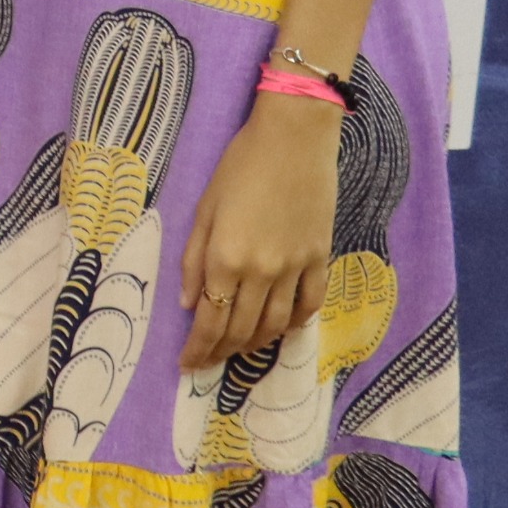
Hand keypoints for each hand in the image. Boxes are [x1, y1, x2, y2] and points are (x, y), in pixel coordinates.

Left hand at [178, 92, 339, 368]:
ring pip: (275, 325)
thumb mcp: (203, 209)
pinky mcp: (321, 259)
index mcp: (225, 258)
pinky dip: (295, 324)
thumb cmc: (239, 166)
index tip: (187, 366)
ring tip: (238, 352)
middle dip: (221, 353)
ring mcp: (295, 268)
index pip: (209, 321)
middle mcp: (261, 272)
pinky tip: (281, 330)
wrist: (294, 140)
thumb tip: (189, 304)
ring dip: (254, 344)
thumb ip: (194, 260)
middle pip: (241, 329)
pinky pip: (309, 305)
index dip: (198, 349)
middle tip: (208, 364)